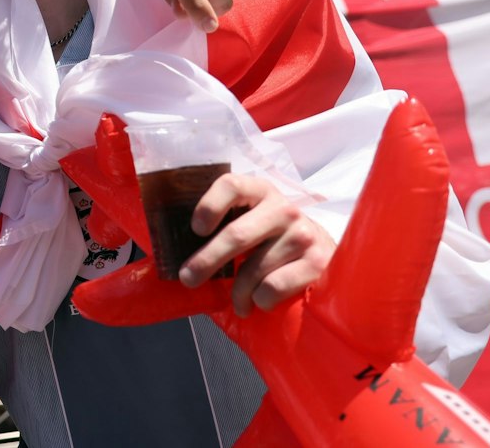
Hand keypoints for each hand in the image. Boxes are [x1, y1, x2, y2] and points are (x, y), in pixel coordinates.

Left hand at [181, 173, 333, 316]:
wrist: (322, 252)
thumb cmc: (271, 238)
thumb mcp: (249, 220)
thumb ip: (221, 224)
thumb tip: (167, 244)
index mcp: (260, 191)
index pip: (231, 185)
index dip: (209, 206)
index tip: (196, 230)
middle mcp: (284, 208)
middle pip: (236, 234)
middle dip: (206, 261)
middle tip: (188, 279)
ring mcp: (302, 234)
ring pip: (253, 269)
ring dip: (238, 293)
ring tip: (237, 303)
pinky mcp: (318, 261)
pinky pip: (274, 286)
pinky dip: (261, 300)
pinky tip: (260, 301)